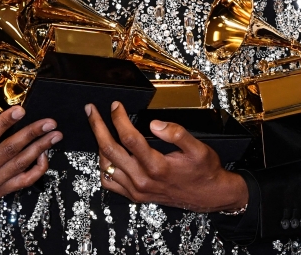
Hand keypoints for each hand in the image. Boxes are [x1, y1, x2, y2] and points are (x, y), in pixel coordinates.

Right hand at [0, 106, 61, 205]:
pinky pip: (22, 182)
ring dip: (40, 148)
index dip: (3, 124)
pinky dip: (37, 169)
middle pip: (9, 152)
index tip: (19, 110)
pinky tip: (45, 154)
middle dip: (31, 135)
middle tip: (48, 122)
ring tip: (54, 134)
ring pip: (19, 165)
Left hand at [86, 102, 247, 213]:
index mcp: (157, 166)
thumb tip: (155, 123)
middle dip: (97, 127)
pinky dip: (103, 167)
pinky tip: (106, 154)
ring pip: (106, 166)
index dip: (118, 118)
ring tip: (98, 128)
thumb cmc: (204, 171)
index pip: (129, 138)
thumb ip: (177, 133)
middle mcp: (143, 180)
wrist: (209, 196)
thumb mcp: (198, 148)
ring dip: (99, 145)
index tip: (115, 105)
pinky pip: (110, 183)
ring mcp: (137, 190)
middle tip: (91, 110)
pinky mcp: (136, 196)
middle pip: (110, 150)